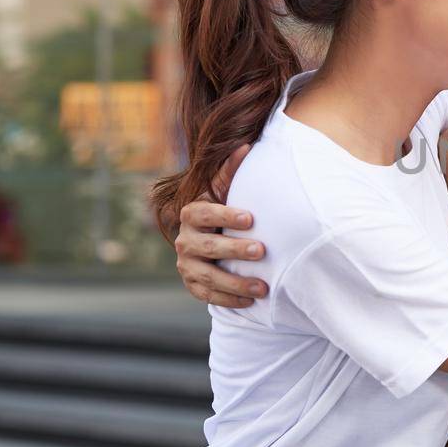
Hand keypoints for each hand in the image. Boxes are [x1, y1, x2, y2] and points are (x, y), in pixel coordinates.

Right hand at [172, 144, 268, 308]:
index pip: (204, 213)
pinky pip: (208, 295)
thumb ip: (231, 172)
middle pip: (206, 246)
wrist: (210, 238)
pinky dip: (229, 299)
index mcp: (192, 213)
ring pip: (207, 276)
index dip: (226, 215)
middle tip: (261, 250)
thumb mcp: (224, 192)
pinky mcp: (192, 285)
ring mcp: (186, 264)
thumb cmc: (223, 210)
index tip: (252, 218)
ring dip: (235, 282)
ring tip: (263, 287)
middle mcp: (184, 240)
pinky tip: (252, 301)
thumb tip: (246, 145)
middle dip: (234, 249)